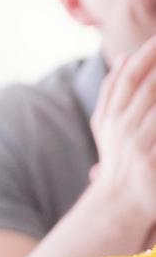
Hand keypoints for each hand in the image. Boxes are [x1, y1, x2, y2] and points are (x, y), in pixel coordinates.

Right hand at [89, 37, 155, 220]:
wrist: (121, 202)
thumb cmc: (118, 160)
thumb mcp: (105, 125)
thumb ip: (111, 91)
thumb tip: (120, 58)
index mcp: (110, 114)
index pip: (129, 76)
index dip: (146, 54)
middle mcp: (122, 126)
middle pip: (148, 86)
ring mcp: (138, 143)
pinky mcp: (150, 159)